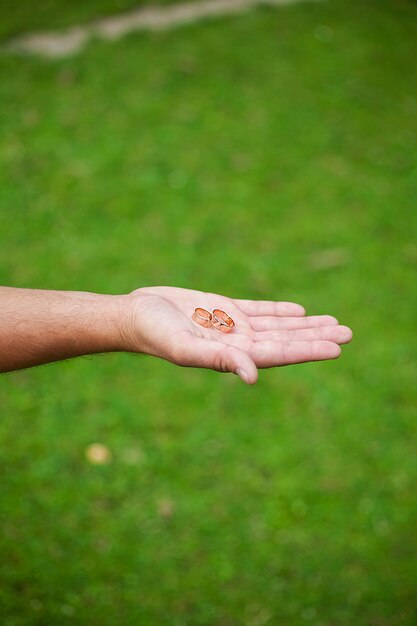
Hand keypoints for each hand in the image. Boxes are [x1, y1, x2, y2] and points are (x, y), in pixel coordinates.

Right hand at [125, 286, 351, 384]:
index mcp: (232, 354)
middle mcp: (237, 342)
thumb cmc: (155, 333)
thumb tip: (254, 376)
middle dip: (316, 337)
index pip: (278, 353)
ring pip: (276, 325)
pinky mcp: (223, 307)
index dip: (307, 349)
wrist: (134, 315)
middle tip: (348, 333)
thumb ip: (219, 360)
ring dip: (305, 324)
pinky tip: (298, 312)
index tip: (335, 347)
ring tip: (333, 323)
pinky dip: (279, 311)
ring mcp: (232, 325)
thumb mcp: (185, 347)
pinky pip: (258, 309)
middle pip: (285, 340)